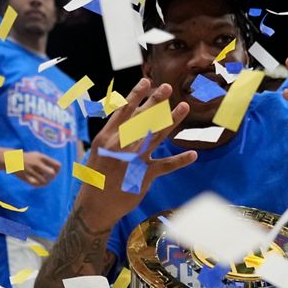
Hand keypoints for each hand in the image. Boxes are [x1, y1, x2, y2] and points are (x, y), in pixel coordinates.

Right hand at [16, 152, 61, 186]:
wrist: (12, 159)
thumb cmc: (28, 158)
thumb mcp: (37, 155)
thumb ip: (48, 161)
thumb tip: (58, 169)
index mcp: (41, 157)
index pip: (57, 165)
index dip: (57, 170)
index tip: (54, 171)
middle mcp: (37, 163)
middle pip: (52, 174)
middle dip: (52, 177)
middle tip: (49, 178)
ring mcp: (31, 170)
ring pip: (44, 181)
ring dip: (45, 182)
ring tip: (43, 181)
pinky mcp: (25, 177)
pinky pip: (36, 184)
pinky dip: (39, 185)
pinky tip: (38, 183)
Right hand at [76, 78, 193, 229]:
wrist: (94, 206)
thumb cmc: (97, 178)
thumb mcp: (99, 152)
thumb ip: (115, 136)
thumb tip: (130, 119)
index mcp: (107, 138)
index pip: (123, 111)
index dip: (136, 95)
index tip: (147, 81)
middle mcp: (120, 146)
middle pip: (142, 119)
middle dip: (156, 102)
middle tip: (168, 88)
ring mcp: (133, 160)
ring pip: (156, 136)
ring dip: (172, 121)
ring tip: (184, 107)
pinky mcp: (144, 176)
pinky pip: (165, 166)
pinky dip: (180, 160)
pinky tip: (193, 154)